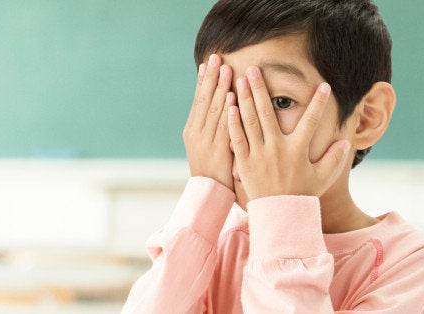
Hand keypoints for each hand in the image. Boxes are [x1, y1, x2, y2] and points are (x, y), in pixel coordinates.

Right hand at [184, 54, 235, 190]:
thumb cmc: (212, 170)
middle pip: (204, 100)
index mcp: (191, 131)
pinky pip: (224, 127)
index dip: (202, 81)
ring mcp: (206, 142)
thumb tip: (221, 105)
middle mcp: (196, 133)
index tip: (207, 63)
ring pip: (214, 110)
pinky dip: (228, 110)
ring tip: (226, 69)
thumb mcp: (206, 146)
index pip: (198, 101)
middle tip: (216, 57)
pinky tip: (232, 96)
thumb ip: (211, 127)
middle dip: (211, 78)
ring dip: (220, 88)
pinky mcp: (218, 151)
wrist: (209, 195)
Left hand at [227, 66, 350, 199]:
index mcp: (297, 151)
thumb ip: (334, 159)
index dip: (318, 104)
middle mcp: (276, 149)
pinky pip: (237, 138)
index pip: (310, 122)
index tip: (323, 86)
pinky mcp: (244, 162)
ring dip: (245, 98)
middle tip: (254, 68)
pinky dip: (233, 121)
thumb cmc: (301, 195)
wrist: (278, 215)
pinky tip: (229, 105)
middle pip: (268, 112)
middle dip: (262, 88)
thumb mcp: (322, 178)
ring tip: (239, 78)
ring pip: (250, 121)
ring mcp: (258, 154)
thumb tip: (345, 142)